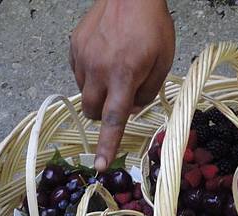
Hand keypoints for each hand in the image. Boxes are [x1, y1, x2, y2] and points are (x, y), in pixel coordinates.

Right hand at [70, 0, 174, 171]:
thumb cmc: (153, 27)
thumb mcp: (163, 63)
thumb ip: (148, 92)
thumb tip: (133, 109)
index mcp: (124, 75)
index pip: (113, 119)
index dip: (107, 144)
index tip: (99, 165)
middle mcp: (99, 68)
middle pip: (93, 112)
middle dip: (105, 115)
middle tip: (119, 101)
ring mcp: (83, 56)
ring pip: (85, 93)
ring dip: (99, 93)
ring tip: (116, 70)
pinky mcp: (74, 46)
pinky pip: (78, 73)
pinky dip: (90, 75)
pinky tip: (105, 58)